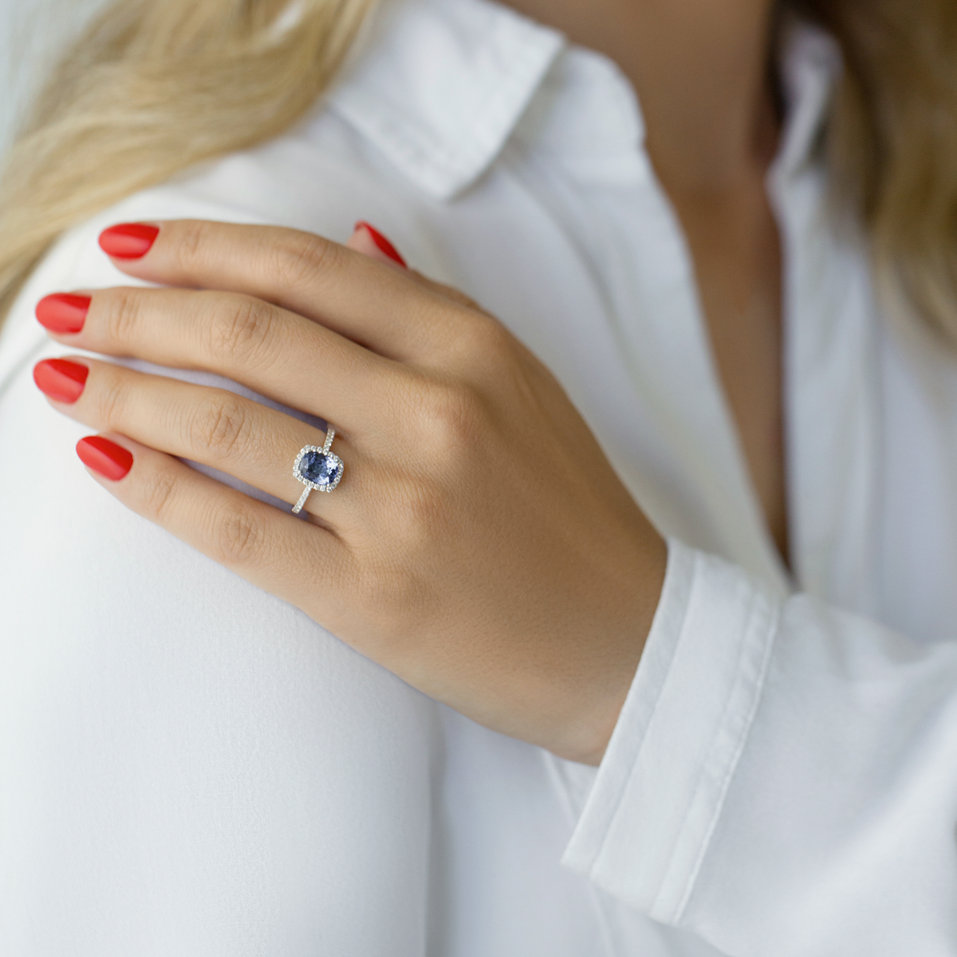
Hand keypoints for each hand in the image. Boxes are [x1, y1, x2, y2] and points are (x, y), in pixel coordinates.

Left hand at [32, 218, 666, 764]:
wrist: (626, 639)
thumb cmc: (571, 514)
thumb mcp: (523, 388)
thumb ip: (434, 313)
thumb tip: (352, 241)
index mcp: (473, 350)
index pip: (306, 269)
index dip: (201, 247)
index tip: (130, 248)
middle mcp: (437, 413)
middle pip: (250, 333)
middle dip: (138, 313)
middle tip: (70, 311)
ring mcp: (403, 506)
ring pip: (228, 423)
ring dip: (125, 391)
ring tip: (63, 379)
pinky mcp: (372, 596)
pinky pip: (237, 527)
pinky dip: (156, 487)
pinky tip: (106, 461)